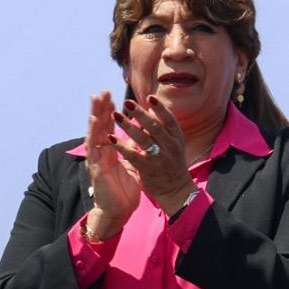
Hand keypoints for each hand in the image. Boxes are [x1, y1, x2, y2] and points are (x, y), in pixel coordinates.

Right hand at [80, 90, 142, 238]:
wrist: (117, 212)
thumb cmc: (123, 190)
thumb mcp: (131, 164)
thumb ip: (130, 149)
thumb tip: (136, 134)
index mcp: (109, 151)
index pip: (108, 127)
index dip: (109, 111)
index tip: (111, 95)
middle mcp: (100, 154)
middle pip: (98, 127)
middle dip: (100, 109)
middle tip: (101, 92)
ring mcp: (96, 162)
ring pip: (93, 136)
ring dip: (94, 119)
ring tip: (95, 103)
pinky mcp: (97, 171)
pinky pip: (95, 153)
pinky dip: (95, 139)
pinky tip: (95, 128)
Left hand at [115, 94, 194, 213]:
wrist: (176, 190)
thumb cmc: (172, 165)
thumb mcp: (174, 145)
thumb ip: (165, 130)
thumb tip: (152, 111)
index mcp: (177, 139)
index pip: (170, 120)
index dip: (160, 108)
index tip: (150, 97)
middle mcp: (170, 146)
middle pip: (155, 126)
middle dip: (140, 113)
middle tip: (127, 102)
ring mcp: (160, 157)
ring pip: (143, 138)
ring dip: (128, 126)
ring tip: (116, 115)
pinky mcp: (148, 168)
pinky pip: (133, 154)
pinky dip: (121, 146)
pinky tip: (111, 138)